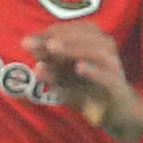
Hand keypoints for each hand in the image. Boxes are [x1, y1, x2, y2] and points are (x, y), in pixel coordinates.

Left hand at [26, 22, 142, 142]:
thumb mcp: (61, 75)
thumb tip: (25, 42)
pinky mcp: (117, 85)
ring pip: (98, 51)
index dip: (50, 33)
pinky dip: (94, 71)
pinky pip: (107, 76)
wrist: (115, 112)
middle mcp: (105, 49)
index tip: (28, 41)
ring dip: (74, 48)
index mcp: (93, 40)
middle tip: (40, 41)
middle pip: (87, 34)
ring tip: (53, 48)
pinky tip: (79, 67)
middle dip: (61, 36)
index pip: (73, 29)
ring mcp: (113, 66)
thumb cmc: (86, 89)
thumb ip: (46, 59)